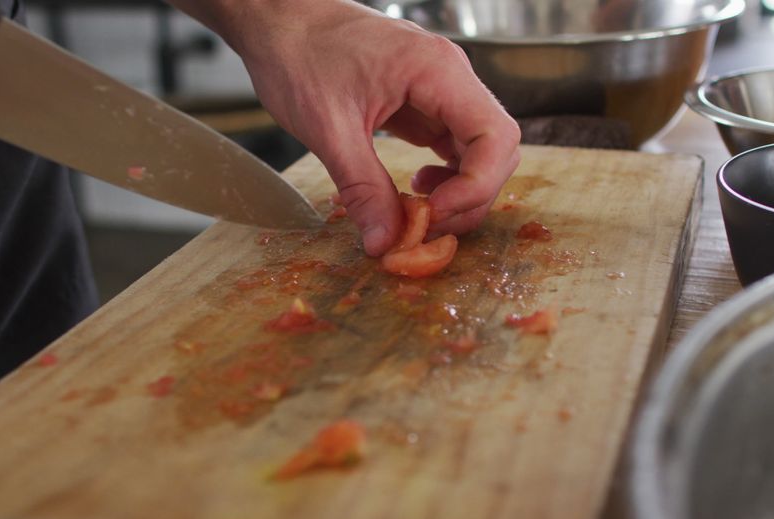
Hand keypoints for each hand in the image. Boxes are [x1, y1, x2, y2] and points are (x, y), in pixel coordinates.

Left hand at [173, 0, 520, 254]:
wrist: (277, 21)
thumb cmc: (298, 55)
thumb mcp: (328, 129)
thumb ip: (362, 188)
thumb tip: (385, 242)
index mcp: (436, 70)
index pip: (495, 135)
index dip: (476, 185)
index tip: (434, 214)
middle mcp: (449, 76)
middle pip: (496, 148)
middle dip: (470, 196)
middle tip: (424, 226)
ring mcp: (440, 89)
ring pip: (478, 151)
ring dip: (459, 190)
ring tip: (418, 211)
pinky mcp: (424, 102)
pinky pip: (453, 145)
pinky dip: (443, 177)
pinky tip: (415, 189)